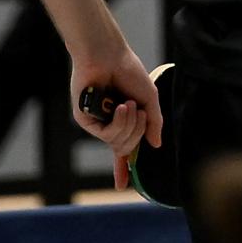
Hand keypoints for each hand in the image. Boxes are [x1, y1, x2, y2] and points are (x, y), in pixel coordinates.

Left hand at [71, 50, 161, 189]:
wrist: (109, 55)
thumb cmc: (129, 71)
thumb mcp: (149, 98)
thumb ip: (153, 122)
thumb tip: (156, 145)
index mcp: (122, 120)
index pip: (122, 150)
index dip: (123, 169)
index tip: (122, 187)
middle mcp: (108, 124)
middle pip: (126, 147)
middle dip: (138, 132)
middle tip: (140, 111)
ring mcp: (96, 123)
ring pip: (117, 142)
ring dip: (129, 124)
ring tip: (127, 104)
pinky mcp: (85, 120)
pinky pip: (106, 134)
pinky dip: (118, 122)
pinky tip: (119, 106)